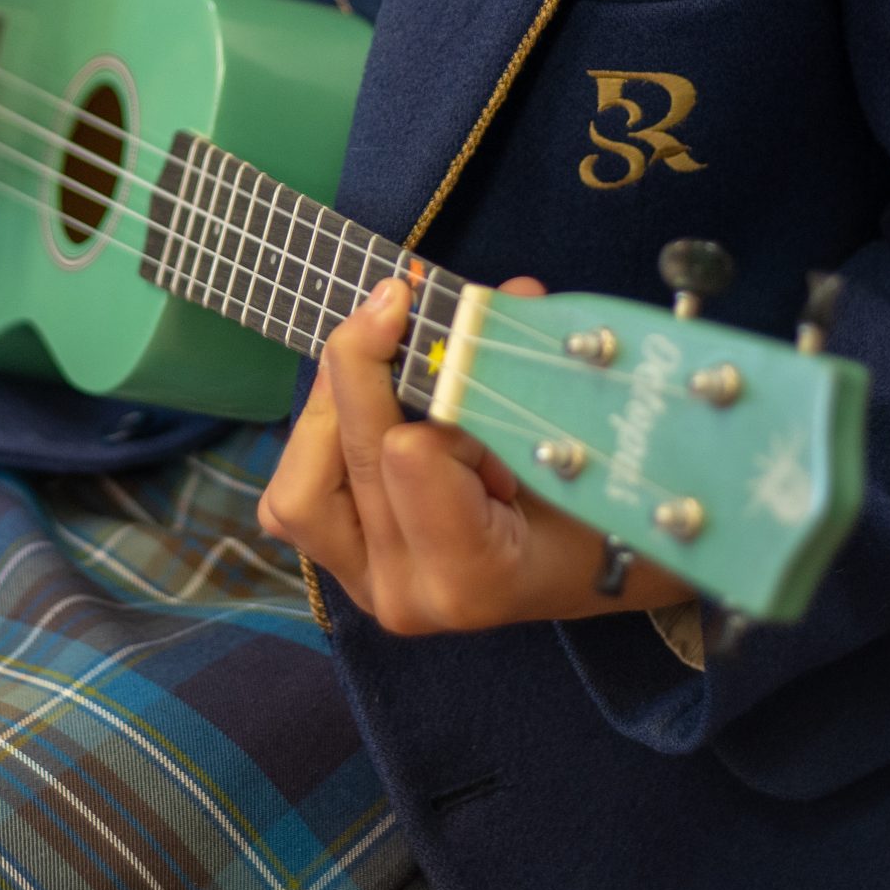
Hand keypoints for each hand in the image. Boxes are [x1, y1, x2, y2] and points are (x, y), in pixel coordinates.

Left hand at [260, 276, 695, 634]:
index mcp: (477, 575)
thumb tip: (508, 294)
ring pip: (299, 484)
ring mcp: (369, 587)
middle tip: (400, 295)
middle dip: (370, 362)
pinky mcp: (343, 569)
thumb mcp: (576, 441)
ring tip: (376, 362)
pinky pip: (294, 499)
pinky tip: (359, 409)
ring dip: (332, 408)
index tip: (474, 362)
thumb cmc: (596, 504)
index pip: (413, 455)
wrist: (591, 569)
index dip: (440, 394)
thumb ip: (530, 372)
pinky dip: (316, 443)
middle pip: (354, 454)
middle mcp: (411, 595)